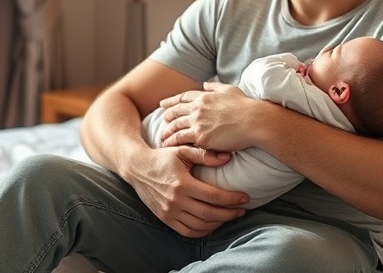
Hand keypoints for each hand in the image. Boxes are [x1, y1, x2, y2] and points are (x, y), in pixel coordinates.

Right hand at [130, 145, 247, 236]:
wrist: (138, 168)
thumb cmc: (163, 157)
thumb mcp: (182, 151)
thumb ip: (205, 154)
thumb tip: (228, 158)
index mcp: (182, 184)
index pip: (213, 196)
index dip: (232, 199)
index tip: (244, 198)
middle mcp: (176, 201)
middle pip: (210, 214)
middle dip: (229, 213)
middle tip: (242, 209)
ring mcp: (169, 212)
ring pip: (200, 225)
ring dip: (218, 223)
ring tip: (230, 216)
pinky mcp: (165, 219)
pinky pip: (187, 231)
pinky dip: (202, 231)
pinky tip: (212, 224)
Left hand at [158, 81, 261, 150]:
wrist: (254, 121)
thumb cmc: (247, 106)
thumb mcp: (230, 90)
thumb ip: (216, 87)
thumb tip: (206, 83)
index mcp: (205, 96)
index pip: (183, 97)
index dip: (172, 101)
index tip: (163, 104)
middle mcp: (198, 108)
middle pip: (176, 111)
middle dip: (167, 116)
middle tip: (162, 121)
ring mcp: (198, 122)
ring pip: (175, 126)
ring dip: (167, 131)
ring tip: (162, 136)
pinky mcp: (201, 137)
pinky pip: (181, 139)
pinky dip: (172, 141)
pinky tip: (167, 145)